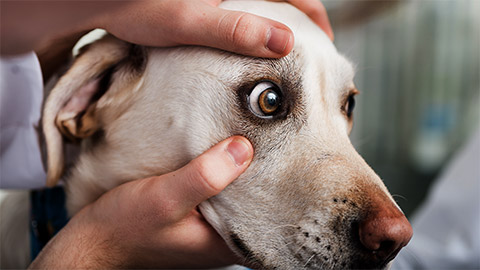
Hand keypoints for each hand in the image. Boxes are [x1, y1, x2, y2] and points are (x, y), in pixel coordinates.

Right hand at [29, 136, 253, 267]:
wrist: (93, 241)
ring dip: (236, 167)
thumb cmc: (124, 228)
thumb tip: (243, 148)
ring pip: (236, 192)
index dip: (274, 178)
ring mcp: (211, 227)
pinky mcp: (198, 216)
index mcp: (226, 244)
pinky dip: (218, 171)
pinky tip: (216, 152)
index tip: (276, 147)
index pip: (269, 209)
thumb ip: (205, 176)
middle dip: (257, 168)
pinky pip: (218, 190)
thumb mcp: (166, 198)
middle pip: (255, 198)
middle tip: (261, 135)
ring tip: (243, 136)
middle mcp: (223, 238)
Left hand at [96, 0, 332, 57]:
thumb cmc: (138, 5)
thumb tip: (285, 43)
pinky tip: (251, 41)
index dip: (314, 14)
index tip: (324, 42)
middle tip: (307, 50)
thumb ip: (236, 30)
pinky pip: (243, 5)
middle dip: (298, 18)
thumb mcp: (189, 22)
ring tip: (284, 50)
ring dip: (278, 20)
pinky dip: (255, 21)